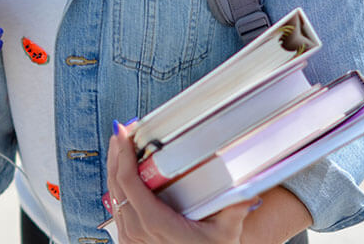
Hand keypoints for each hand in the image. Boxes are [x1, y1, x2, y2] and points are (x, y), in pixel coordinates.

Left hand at [107, 122, 258, 243]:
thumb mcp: (226, 234)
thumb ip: (235, 211)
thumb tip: (250, 193)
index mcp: (155, 224)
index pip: (129, 182)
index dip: (123, 155)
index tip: (124, 134)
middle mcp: (137, 231)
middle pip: (116, 184)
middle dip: (116, 154)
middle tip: (122, 131)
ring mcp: (130, 238)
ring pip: (113, 197)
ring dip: (115, 169)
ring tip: (121, 147)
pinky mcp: (129, 242)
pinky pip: (117, 210)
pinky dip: (118, 188)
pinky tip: (124, 176)